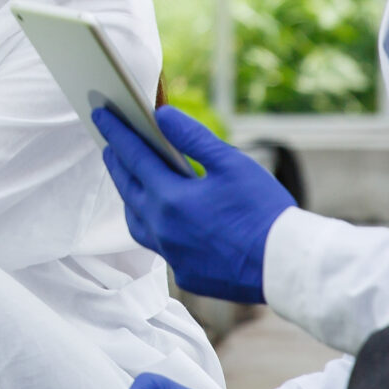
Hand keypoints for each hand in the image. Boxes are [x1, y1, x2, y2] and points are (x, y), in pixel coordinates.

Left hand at [95, 104, 294, 305]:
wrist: (287, 267)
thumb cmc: (264, 211)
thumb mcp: (231, 163)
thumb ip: (192, 137)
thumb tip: (161, 115)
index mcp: (170, 199)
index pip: (133, 157)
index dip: (116, 132)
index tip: (101, 114)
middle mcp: (162, 230)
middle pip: (128, 190)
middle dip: (116, 164)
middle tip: (109, 144)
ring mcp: (173, 256)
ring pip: (138, 223)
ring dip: (131, 198)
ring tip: (131, 180)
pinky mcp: (188, 274)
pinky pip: (162, 247)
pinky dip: (157, 227)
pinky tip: (166, 219)